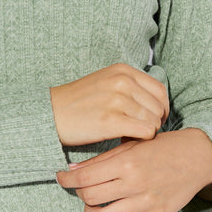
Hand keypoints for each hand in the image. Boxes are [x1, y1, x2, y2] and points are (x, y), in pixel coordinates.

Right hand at [49, 63, 168, 146]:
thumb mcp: (106, 82)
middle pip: (159, 107)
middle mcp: (123, 81)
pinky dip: (140, 140)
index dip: (160, 109)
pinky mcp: (111, 120)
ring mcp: (117, 99)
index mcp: (123, 71)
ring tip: (128, 135)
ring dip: (145, 133)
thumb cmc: (79, 102)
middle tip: (138, 131)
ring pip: (154, 121)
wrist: (51, 113)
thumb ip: (131, 87)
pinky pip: (145, 132)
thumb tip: (157, 105)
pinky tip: (123, 140)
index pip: (160, 91)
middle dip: (154, 123)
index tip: (151, 120)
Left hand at [55, 128, 211, 211]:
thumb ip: (102, 159)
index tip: (60, 178)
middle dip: (79, 194)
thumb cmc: (162, 147)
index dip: (66, 180)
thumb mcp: (131, 145)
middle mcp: (134, 183)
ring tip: (91, 206)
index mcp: (126, 161)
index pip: (85, 177)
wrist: (197, 157)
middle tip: (79, 189)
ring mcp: (146, 202)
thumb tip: (72, 170)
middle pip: (91, 197)